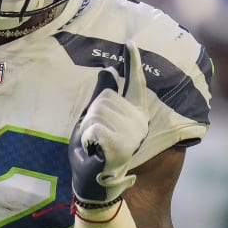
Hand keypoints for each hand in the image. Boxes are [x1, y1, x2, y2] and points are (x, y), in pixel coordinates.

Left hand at [70, 41, 149, 208]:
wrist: (94, 184)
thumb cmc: (93, 152)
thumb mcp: (93, 120)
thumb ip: (102, 97)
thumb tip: (108, 72)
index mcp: (134, 114)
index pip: (135, 84)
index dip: (132, 62)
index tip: (130, 42)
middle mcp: (139, 123)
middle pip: (105, 98)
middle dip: (92, 115)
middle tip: (95, 137)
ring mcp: (133, 135)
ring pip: (98, 112)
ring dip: (88, 128)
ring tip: (95, 145)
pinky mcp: (123, 147)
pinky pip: (95, 128)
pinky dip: (88, 139)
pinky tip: (95, 151)